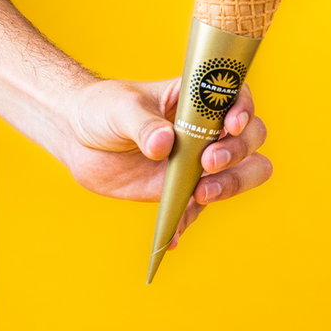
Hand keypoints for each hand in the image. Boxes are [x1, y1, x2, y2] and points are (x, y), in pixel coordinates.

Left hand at [0, 0, 271, 249]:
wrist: (79, 139)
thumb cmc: (103, 109)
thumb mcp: (119, 109)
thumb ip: (143, 125)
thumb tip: (164, 143)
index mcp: (197, 98)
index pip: (237, 98)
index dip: (243, 110)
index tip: (230, 126)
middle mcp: (206, 129)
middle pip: (250, 139)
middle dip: (238, 153)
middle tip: (208, 162)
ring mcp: (198, 162)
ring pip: (240, 175)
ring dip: (230, 185)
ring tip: (201, 194)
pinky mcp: (182, 190)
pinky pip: (197, 210)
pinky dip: (188, 222)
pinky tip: (172, 232)